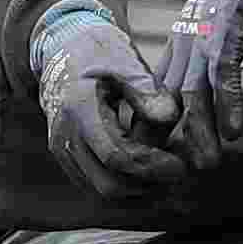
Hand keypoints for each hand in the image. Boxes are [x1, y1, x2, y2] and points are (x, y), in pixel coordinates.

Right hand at [33, 4, 183, 197]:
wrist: (64, 50)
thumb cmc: (101, 54)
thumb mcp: (126, 64)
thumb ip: (148, 92)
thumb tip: (170, 117)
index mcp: (80, 109)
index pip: (117, 156)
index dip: (152, 168)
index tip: (180, 167)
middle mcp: (65, 134)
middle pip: (109, 184)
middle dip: (148, 187)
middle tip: (177, 176)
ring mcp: (62, 148)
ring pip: (101, 192)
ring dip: (137, 192)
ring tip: (165, 178)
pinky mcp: (65, 156)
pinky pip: (94, 185)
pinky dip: (122, 187)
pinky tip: (146, 176)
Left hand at [152, 0, 242, 166]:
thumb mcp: (224, 16)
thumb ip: (215, 46)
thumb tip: (214, 77)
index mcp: (183, 38)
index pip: (158, 89)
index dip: (152, 124)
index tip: (151, 158)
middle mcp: (187, 37)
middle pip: (167, 97)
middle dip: (166, 140)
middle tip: (169, 177)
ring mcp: (206, 31)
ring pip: (194, 91)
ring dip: (199, 132)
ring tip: (205, 165)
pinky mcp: (232, 24)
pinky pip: (226, 71)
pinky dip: (229, 102)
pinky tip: (234, 130)